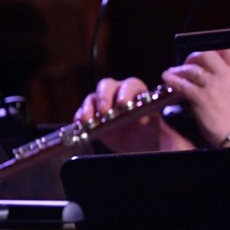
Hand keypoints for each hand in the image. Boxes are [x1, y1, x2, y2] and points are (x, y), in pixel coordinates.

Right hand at [75, 77, 190, 152]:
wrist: (136, 144)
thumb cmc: (146, 130)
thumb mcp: (150, 126)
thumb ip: (148, 119)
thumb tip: (143, 118)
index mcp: (135, 91)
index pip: (130, 85)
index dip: (126, 92)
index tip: (123, 104)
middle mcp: (117, 92)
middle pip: (106, 86)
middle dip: (104, 97)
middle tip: (104, 111)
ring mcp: (102, 102)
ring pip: (92, 98)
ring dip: (88, 108)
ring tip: (88, 120)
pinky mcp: (91, 114)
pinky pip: (82, 112)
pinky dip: (80, 116)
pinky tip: (80, 123)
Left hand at [161, 48, 229, 147]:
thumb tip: (224, 73)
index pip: (229, 48)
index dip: (216, 47)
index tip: (209, 51)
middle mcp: (227, 75)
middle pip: (207, 54)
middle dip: (195, 56)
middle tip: (190, 63)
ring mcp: (214, 85)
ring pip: (192, 68)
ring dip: (181, 69)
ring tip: (175, 72)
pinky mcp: (201, 98)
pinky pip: (182, 84)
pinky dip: (172, 80)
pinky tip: (167, 78)